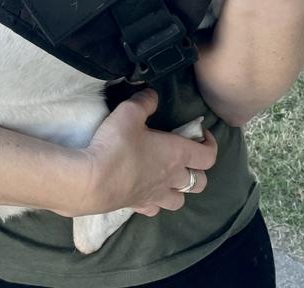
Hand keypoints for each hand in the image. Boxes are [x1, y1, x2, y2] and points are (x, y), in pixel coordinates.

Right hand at [77, 89, 216, 215]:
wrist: (93, 181)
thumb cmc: (116, 145)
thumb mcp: (129, 112)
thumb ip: (144, 101)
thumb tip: (152, 95)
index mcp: (177, 154)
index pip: (209, 156)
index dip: (210, 144)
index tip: (201, 134)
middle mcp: (171, 178)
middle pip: (199, 182)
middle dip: (198, 170)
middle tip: (185, 157)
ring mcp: (155, 196)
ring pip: (180, 200)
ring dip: (179, 190)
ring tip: (168, 178)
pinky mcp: (138, 207)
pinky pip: (155, 208)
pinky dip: (156, 201)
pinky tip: (146, 191)